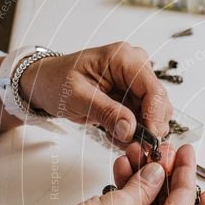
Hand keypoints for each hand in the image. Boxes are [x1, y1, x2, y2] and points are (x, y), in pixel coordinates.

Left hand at [19, 42, 172, 144]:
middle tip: (132, 145)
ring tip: (116, 138)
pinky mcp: (132, 95)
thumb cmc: (56, 80)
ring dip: (140, 131)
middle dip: (149, 126)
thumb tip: (130, 129)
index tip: (149, 139)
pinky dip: (132, 131)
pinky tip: (115, 134)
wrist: (45, 82)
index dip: (154, 116)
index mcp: (124, 58)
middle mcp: (135, 66)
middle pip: (159, 102)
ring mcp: (135, 81)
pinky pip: (143, 118)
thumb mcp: (78, 97)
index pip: (153, 89)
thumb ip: (106, 112)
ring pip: (154, 113)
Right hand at [37, 144, 195, 204]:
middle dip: (160, 172)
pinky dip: (131, 197)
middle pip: (168, 203)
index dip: (185, 169)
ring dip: (142, 182)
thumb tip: (157, 173)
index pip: (185, 198)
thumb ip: (144, 185)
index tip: (186, 150)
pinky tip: (123, 174)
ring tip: (134, 155)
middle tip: (158, 149)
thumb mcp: (119, 204)